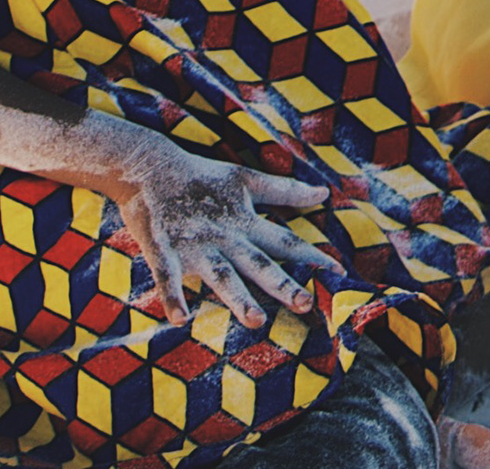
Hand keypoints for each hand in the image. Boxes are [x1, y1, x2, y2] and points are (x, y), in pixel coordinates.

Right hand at [91, 124, 338, 330]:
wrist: (150, 167)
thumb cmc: (201, 177)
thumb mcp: (245, 181)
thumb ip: (284, 190)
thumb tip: (324, 192)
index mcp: (243, 222)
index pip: (284, 242)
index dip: (311, 256)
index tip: (339, 272)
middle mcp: (225, 236)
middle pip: (258, 264)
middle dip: (283, 285)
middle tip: (307, 305)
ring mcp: (195, 245)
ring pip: (221, 275)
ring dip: (238, 298)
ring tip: (256, 321)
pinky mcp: (163, 249)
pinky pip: (168, 278)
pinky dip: (173, 297)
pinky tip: (181, 320)